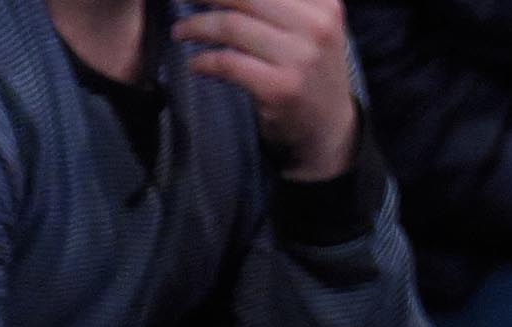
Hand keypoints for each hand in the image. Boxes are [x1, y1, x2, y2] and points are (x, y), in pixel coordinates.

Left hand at [179, 0, 359, 177]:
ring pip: (230, 26)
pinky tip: (196, 64)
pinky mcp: (280, 88)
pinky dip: (204, 62)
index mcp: (323, 4)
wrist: (331, 130)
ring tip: (181, 32)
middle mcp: (316, 26)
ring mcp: (299, 59)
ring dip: (196, 27)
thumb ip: (281, 3)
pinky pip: (227, 63)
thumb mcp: (312, 24)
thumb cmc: (311, 70)